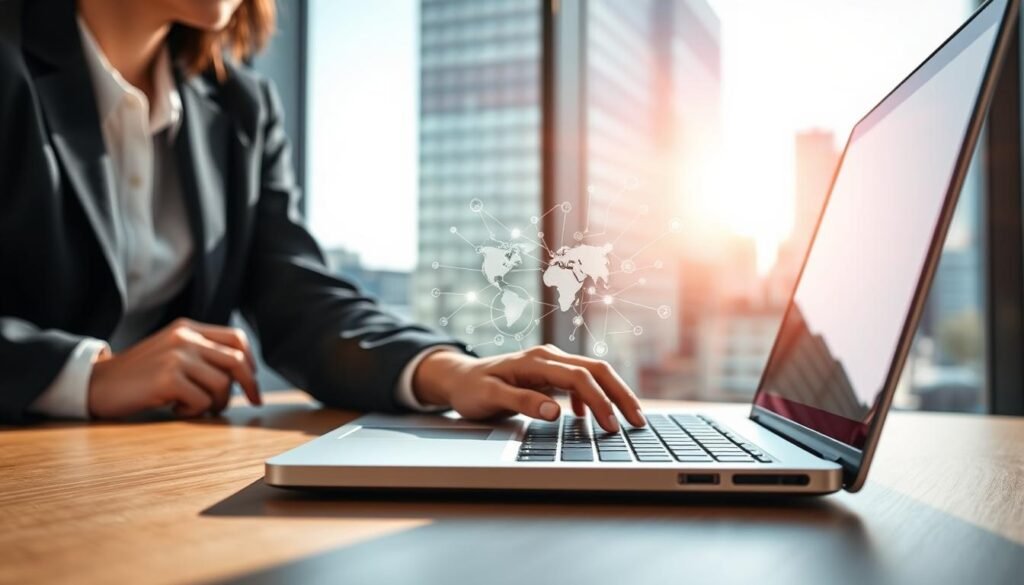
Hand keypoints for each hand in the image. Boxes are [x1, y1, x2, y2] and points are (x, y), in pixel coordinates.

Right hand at [87, 318, 260, 418]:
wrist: (96, 384)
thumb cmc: (139, 375)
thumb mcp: (171, 352)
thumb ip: (201, 354)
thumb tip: (242, 374)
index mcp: (188, 329)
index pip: (236, 338)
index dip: (251, 361)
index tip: (253, 380)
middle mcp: (184, 338)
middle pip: (236, 360)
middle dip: (250, 384)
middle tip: (253, 401)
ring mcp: (175, 357)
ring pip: (221, 385)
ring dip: (215, 403)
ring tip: (197, 407)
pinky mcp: (167, 379)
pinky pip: (201, 401)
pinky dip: (194, 411)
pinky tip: (176, 409)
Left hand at [412, 345, 644, 431]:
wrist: (459, 378)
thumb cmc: (472, 389)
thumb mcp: (490, 398)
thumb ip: (522, 403)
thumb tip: (554, 412)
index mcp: (536, 361)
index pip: (579, 377)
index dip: (599, 401)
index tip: (612, 426)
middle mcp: (548, 357)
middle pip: (596, 370)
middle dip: (620, 394)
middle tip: (638, 421)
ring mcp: (551, 364)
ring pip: (593, 374)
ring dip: (613, 395)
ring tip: (628, 421)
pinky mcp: (551, 374)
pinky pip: (582, 382)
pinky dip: (594, 398)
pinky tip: (592, 420)